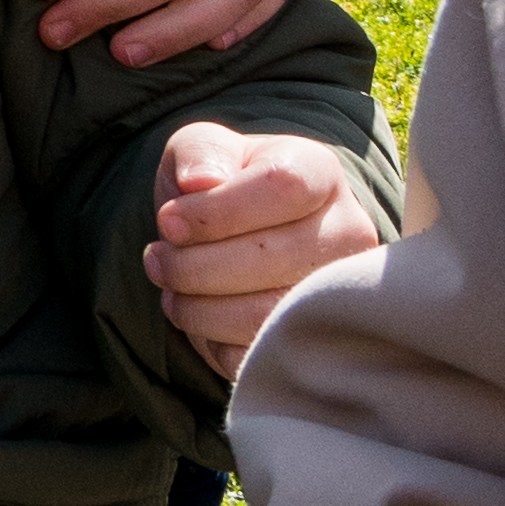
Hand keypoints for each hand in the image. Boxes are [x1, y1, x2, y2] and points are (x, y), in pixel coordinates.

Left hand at [145, 121, 376, 379]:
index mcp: (318, 172)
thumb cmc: (219, 186)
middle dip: (193, 266)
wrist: (234, 239)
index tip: (168, 221)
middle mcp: (347, 231)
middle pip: (271, 257)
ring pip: (267, 314)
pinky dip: (217, 343)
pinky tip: (202, 317)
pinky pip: (264, 354)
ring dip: (199, 308)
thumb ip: (200, 152)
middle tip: (157, 262)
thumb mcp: (201, 150)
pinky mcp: (322, 339)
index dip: (215, 211)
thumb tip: (200, 181)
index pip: (281, 187)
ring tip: (172, 291)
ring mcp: (341, 292)